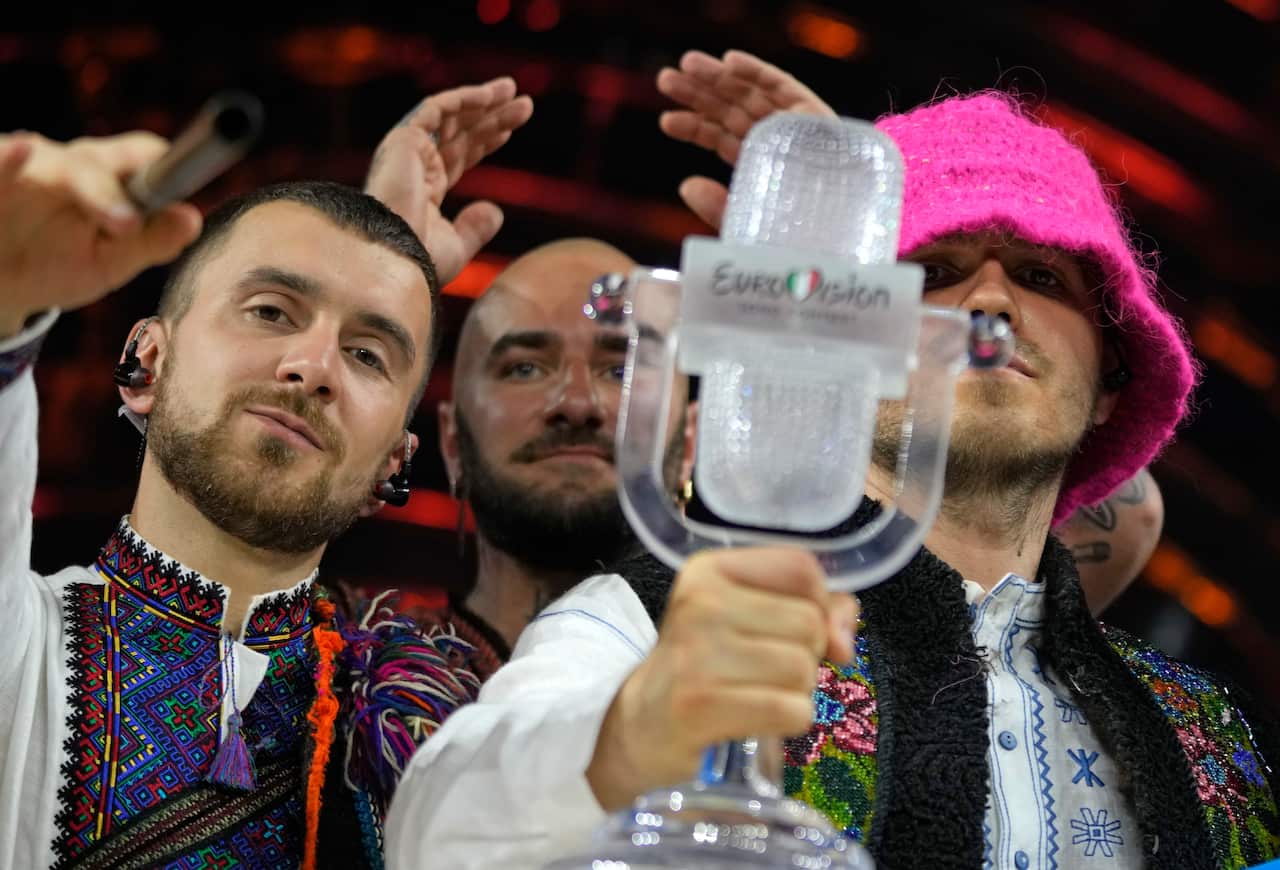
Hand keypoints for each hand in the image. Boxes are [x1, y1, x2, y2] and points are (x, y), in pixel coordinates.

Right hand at [0, 131, 201, 337]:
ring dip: (41, 164)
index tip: (175, 183)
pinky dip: (1, 161)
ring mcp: (19, 166)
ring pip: (39, 160)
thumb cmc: (54, 265)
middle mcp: (63, 163)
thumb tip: (192, 218)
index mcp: (104, 178)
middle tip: (125, 225)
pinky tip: (14, 152)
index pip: (138, 158)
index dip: (157, 164)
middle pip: (91, 164)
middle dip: (105, 190)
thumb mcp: (106, 264)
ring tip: (29, 152)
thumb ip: (148, 243)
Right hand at [364, 77, 532, 285]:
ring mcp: (406, 151)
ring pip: (451, 116)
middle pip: (459, 134)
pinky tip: (491, 95)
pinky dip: (464, 99)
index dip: (483, 142)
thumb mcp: (456, 247)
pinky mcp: (404, 139)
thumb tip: (496, 212)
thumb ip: (475, 228)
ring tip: (514, 91)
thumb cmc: (417, 260)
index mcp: (422, 191)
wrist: (392, 256)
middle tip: (524, 104)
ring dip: (483, 102)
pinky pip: (437, 108)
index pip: (457, 158)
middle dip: (491, 118)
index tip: (509, 132)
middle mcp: (412, 167)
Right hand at [586, 547, 856, 809]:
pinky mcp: (701, 705)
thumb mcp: (748, 620)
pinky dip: (787, 722)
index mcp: (710, 570)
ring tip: (755, 695)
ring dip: (795, 693)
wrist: (642, 727)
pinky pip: (792, 710)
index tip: (798, 632)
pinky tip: (756, 721)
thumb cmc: (705, 668)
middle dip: (805, 656)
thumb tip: (844, 638)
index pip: (801, 568)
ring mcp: (697, 654)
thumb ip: (810, 609)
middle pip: (809, 623)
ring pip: (803, 669)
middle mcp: (700, 602)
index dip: (821, 604)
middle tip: (764, 672)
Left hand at [656, 49, 835, 229]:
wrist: (842, 246)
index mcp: (758, 166)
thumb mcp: (748, 228)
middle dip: (698, 94)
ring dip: (719, 77)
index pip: (721, 139)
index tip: (666, 121)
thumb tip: (685, 185)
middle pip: (731, 112)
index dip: (694, 127)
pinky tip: (730, 62)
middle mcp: (775, 143)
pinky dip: (759, 73)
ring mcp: (796, 128)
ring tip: (686, 64)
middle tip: (665, 80)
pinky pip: (784, 88)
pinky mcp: (817, 118)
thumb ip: (716, 207)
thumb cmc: (797, 246)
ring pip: (751, 95)